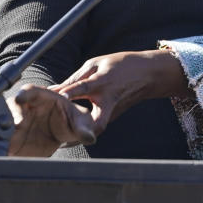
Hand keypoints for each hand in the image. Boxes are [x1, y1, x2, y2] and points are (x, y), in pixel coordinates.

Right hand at [6, 85, 96, 156]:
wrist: (59, 137)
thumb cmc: (69, 121)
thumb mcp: (79, 124)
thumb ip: (83, 129)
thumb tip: (91, 137)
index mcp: (41, 97)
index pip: (30, 91)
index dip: (24, 94)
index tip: (20, 99)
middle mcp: (24, 109)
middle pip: (11, 109)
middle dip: (8, 117)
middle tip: (12, 126)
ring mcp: (15, 124)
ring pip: (1, 126)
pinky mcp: (9, 140)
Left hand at [51, 50, 190, 134]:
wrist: (147, 75)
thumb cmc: (119, 66)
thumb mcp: (96, 63)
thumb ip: (76, 78)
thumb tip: (54, 90)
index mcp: (103, 81)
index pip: (84, 87)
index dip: (70, 91)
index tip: (57, 96)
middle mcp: (107, 100)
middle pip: (98, 122)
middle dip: (84, 131)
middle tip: (64, 140)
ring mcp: (112, 111)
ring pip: (95, 127)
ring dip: (79, 132)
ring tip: (60, 138)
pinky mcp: (112, 117)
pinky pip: (95, 124)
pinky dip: (83, 127)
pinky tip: (70, 129)